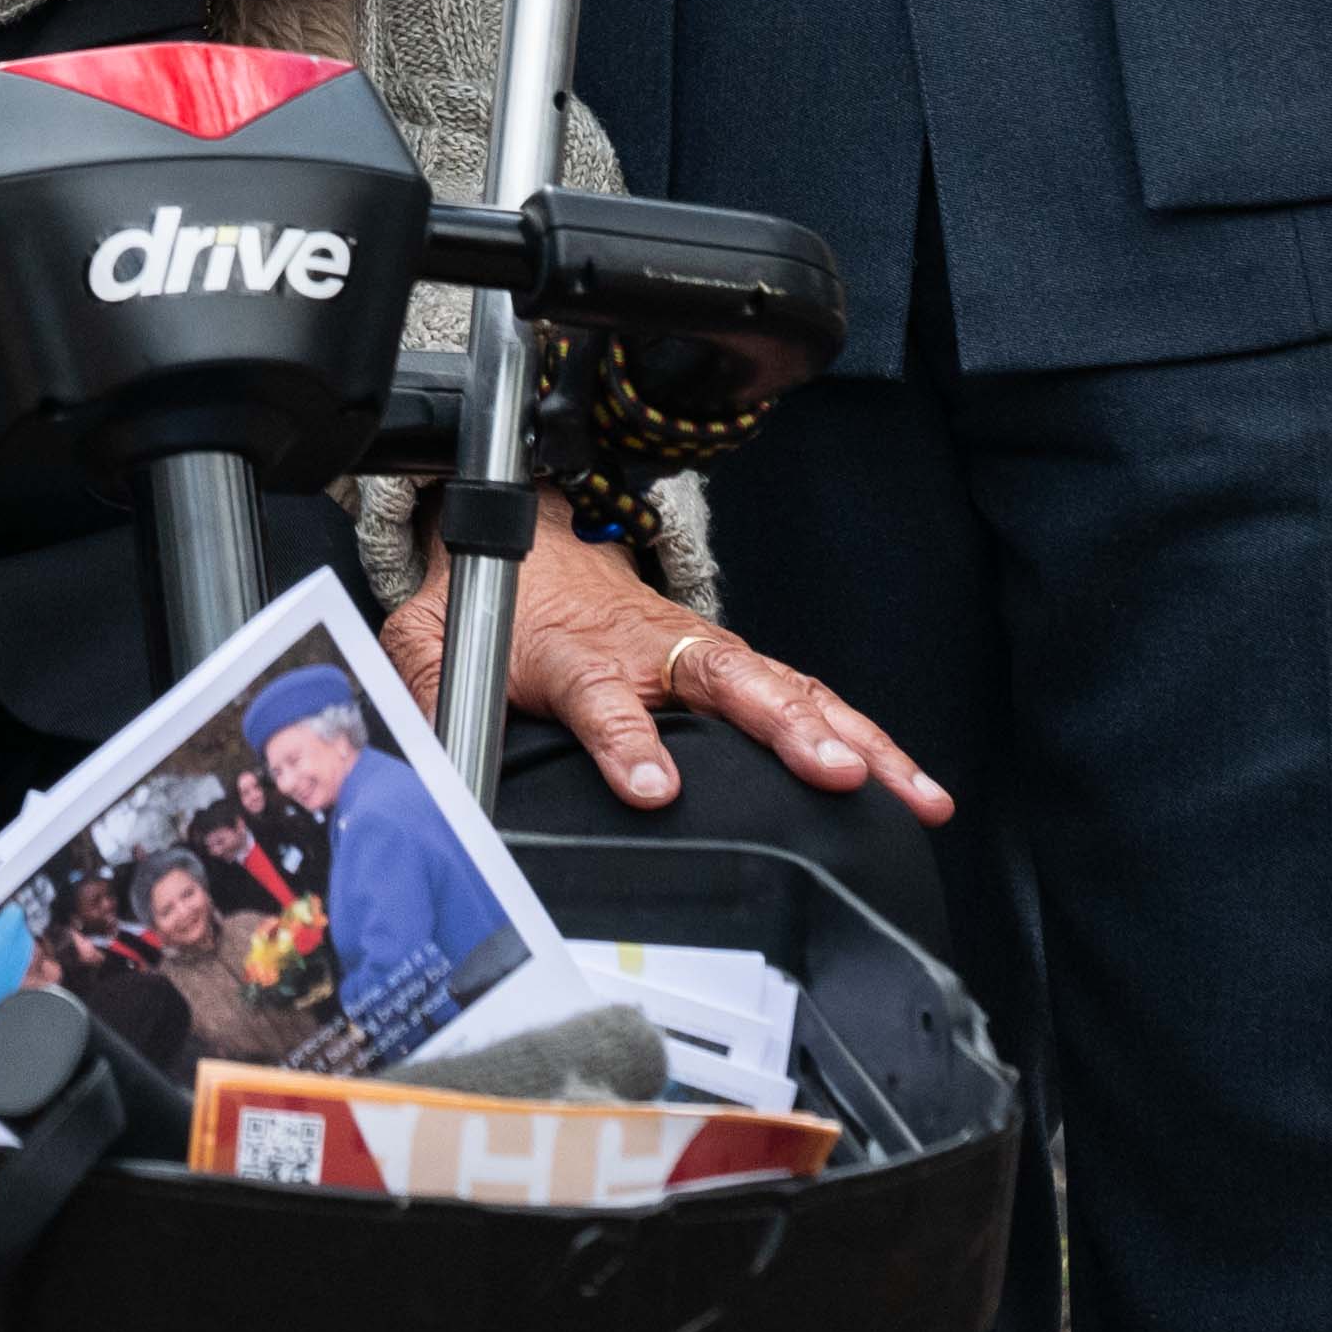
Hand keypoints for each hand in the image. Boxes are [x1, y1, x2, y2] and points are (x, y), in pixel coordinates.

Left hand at [379, 527, 945, 823]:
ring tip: (912, 792)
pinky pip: (811, 697)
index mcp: (574, 648)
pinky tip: (914, 788)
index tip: (652, 787)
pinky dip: (869, 738)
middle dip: (785, 724)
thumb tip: (416, 742)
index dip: (626, 740)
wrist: (535, 539)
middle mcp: (651, 646)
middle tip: (833, 771)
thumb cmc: (492, 602)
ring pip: (788, 686)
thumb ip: (423, 680)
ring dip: (854, 736)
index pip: (602, 696)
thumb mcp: (427, 630)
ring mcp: (702, 653)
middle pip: (726, 680)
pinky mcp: (736, 667)